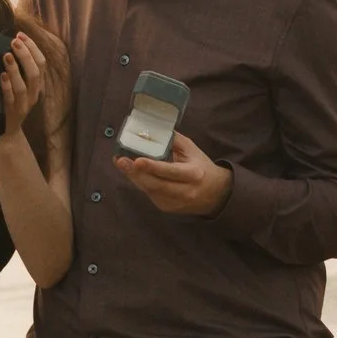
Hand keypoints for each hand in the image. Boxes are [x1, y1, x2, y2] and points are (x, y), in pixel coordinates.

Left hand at [0, 32, 51, 143]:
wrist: (8, 129)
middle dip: (25, 55)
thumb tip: (11, 43)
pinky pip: (10, 98)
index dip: (32, 47)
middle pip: (35, 72)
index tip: (20, 35)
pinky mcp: (13, 113)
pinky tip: (1, 76)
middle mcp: (34, 94)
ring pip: (24, 86)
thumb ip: (19, 67)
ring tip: (6, 55)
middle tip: (14, 41)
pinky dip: (7, 86)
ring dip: (15, 69)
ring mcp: (24, 104)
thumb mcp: (19, 83)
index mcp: (38, 84)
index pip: (42, 63)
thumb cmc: (12, 101)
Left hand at [115, 133, 231, 216]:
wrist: (216, 194)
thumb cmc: (201, 166)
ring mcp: (175, 202)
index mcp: (194, 174)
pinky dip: (141, 182)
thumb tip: (151, 129)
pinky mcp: (167, 208)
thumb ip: (173, 140)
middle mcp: (185, 191)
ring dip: (134, 177)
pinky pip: (150, 194)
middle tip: (120, 160)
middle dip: (135, 173)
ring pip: (150, 191)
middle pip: (156, 184)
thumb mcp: (192, 150)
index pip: (171, 171)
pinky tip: (134, 172)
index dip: (153, 167)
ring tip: (122, 164)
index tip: (137, 160)